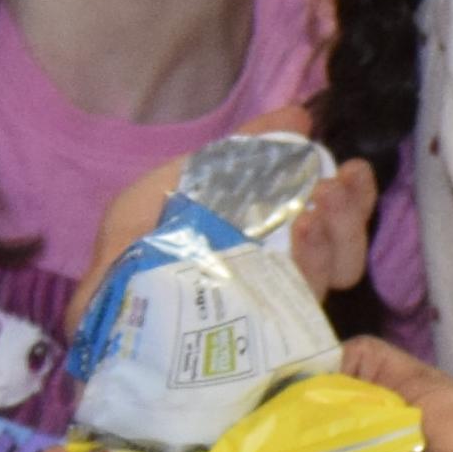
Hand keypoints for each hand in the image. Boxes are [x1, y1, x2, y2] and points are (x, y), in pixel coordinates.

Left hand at [81, 103, 374, 295]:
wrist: (99, 311)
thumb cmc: (133, 248)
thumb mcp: (177, 183)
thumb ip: (240, 150)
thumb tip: (298, 114)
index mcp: (269, 239)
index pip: (331, 219)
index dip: (353, 194)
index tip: (352, 168)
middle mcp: (280, 273)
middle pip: (344, 247)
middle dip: (351, 212)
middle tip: (337, 185)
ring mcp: (276, 307)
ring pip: (338, 273)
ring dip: (339, 233)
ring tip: (317, 206)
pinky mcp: (268, 337)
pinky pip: (305, 302)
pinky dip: (312, 262)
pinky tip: (302, 234)